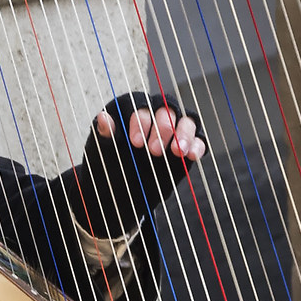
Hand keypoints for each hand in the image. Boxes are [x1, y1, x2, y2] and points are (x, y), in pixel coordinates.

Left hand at [73, 94, 203, 236]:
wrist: (119, 194)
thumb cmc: (107, 169)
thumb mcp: (102, 155)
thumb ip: (105, 137)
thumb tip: (103, 118)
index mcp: (129, 110)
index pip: (140, 106)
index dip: (140, 122)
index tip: (136, 143)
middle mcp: (153, 114)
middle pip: (166, 108)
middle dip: (163, 128)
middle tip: (154, 151)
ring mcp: (172, 129)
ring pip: (186, 120)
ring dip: (184, 134)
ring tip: (178, 152)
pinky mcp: (186, 145)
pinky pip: (198, 140)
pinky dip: (197, 145)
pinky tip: (192, 156)